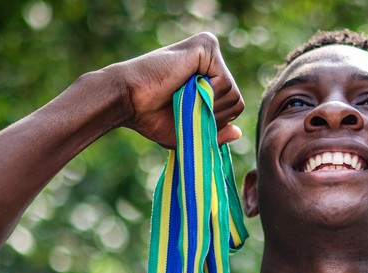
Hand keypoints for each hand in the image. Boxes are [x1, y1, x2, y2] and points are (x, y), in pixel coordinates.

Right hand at [106, 32, 243, 146]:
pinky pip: (226, 83)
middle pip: (236, 102)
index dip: (213, 121)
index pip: (232, 107)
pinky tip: (184, 86)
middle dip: (212, 115)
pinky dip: (206, 95)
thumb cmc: (152, 117)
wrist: (129, 101)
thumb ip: (215, 132)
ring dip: (207, 106)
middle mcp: (212, 60)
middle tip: (183, 105)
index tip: (187, 114)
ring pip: (233, 94)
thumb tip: (239, 132)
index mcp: (208, 77)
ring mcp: (210, 50)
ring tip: (182, 95)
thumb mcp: (189, 132)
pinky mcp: (207, 45)